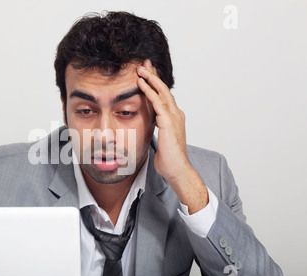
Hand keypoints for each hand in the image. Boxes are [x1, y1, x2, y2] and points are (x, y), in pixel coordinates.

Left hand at [137, 59, 207, 213]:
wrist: (177, 170)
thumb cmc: (169, 159)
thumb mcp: (161, 139)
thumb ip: (157, 128)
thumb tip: (150, 125)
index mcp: (175, 117)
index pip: (164, 96)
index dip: (156, 83)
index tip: (147, 73)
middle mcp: (176, 114)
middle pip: (164, 89)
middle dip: (154, 75)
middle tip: (144, 64)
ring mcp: (174, 117)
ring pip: (162, 92)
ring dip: (150, 79)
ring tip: (140, 69)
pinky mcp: (168, 122)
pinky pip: (157, 102)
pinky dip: (149, 91)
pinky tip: (141, 84)